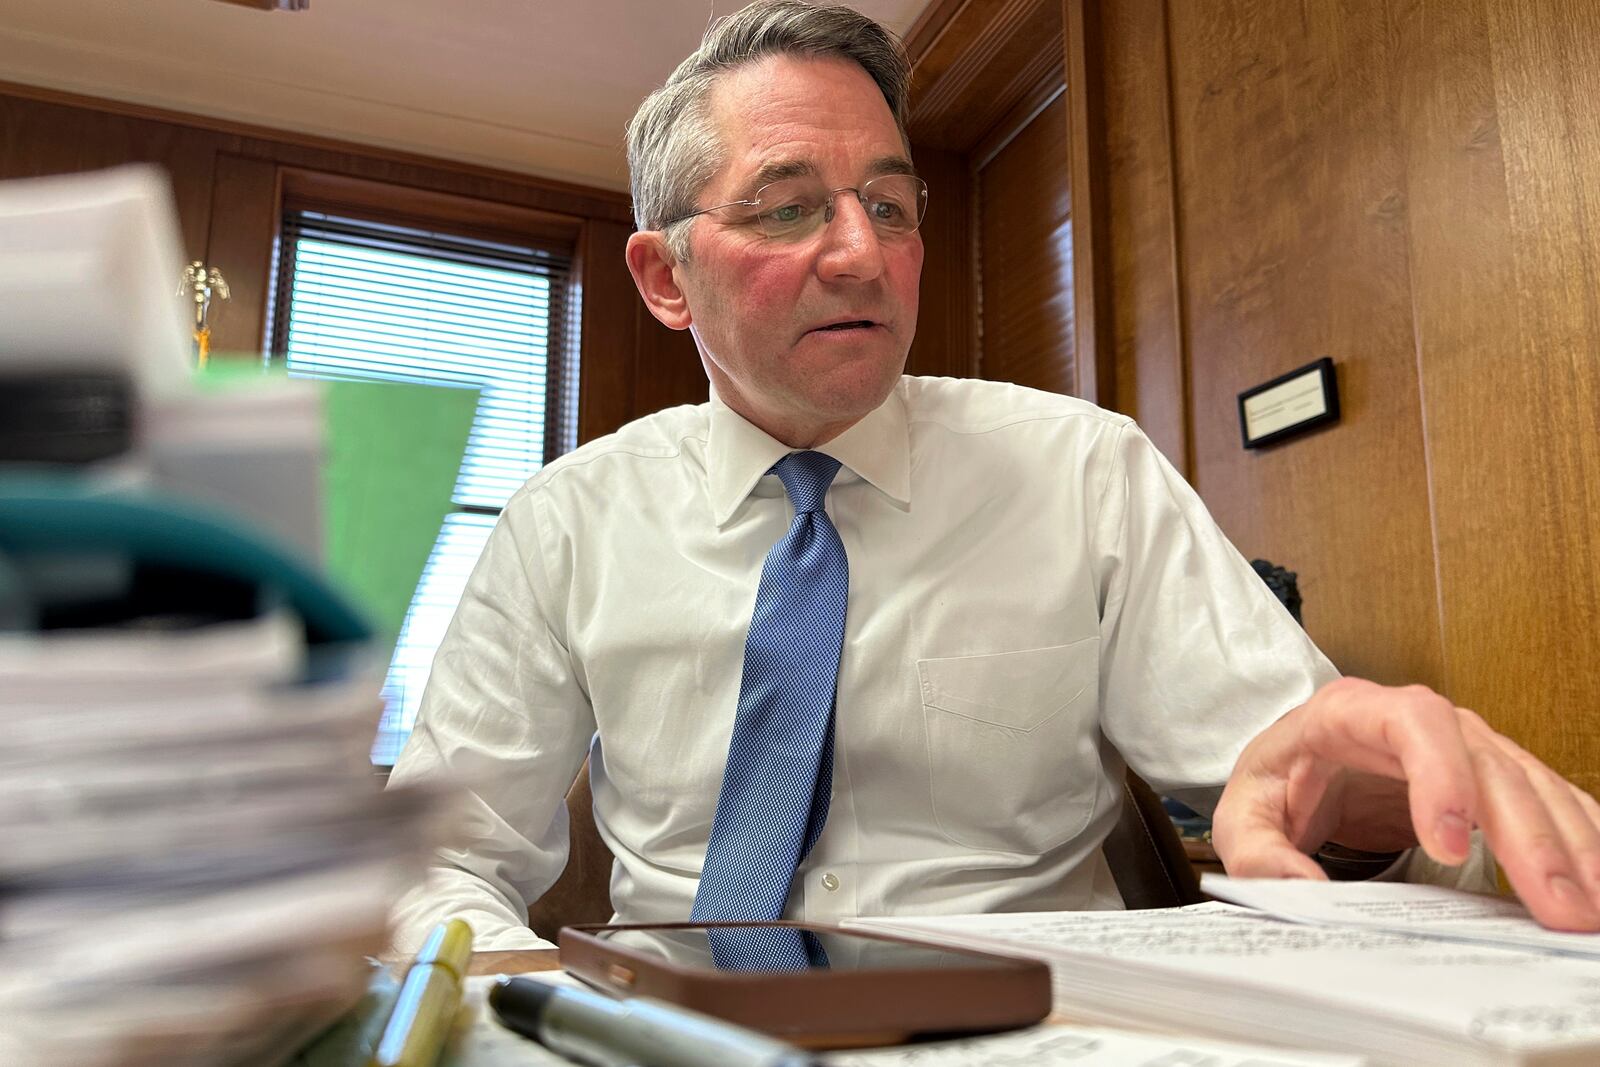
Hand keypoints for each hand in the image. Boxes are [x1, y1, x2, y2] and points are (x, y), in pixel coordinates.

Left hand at [1211, 676, 1599, 930]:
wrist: (1297, 764)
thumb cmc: (1277, 781)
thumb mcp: (1242, 814)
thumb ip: (1259, 851)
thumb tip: (1302, 889)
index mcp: (1350, 714)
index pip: (1410, 724)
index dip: (1441, 776)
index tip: (1449, 845)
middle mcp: (1419, 720)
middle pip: (1488, 760)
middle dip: (1527, 834)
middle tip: (1554, 903)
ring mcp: (1464, 744)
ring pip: (1530, 781)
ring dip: (1567, 845)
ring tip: (1587, 908)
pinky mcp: (1491, 775)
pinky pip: (1547, 798)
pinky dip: (1579, 837)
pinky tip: (1597, 879)